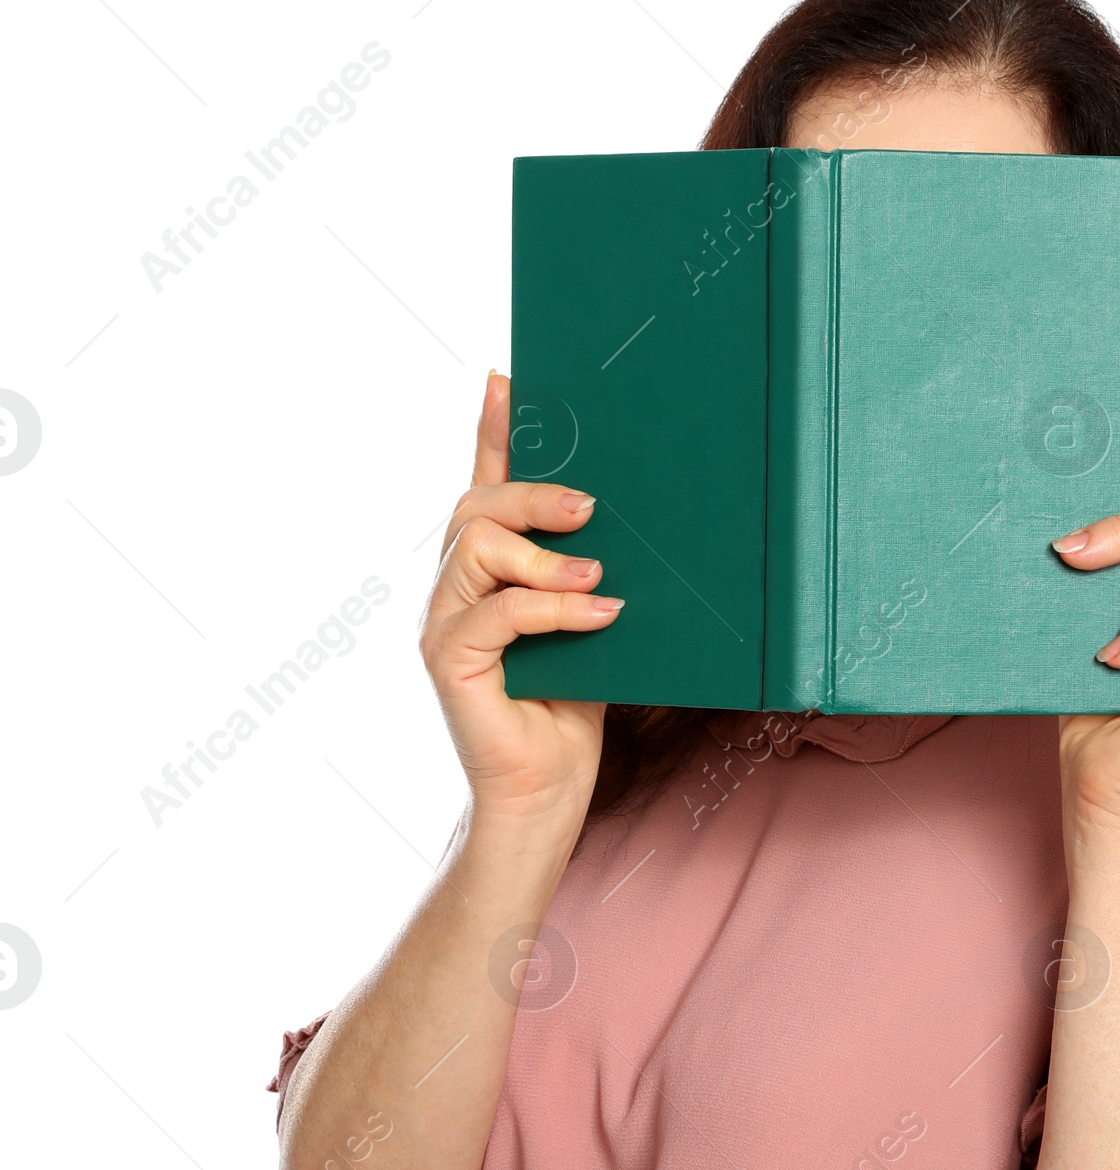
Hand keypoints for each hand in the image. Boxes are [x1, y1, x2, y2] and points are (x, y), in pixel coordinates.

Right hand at [420, 371, 623, 824]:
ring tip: (598, 577)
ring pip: (477, 546)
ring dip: (545, 555)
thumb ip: (590, 575)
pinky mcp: (449, 661)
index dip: (490, 430)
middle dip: (532, 490)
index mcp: (488, 572)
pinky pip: (497, 612)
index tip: (506, 377)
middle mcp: (455, 589)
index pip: (483, 485)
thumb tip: (625, 525)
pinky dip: (553, 608)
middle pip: (476, 505)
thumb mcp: (591, 623)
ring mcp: (444, 623)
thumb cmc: (573, 709)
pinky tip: (600, 614)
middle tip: (589, 507)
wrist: (545, 792)